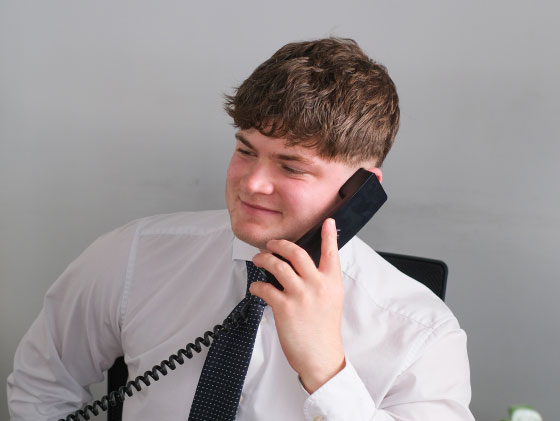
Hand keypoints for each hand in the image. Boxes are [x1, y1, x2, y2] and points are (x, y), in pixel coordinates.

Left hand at [250, 218, 345, 393]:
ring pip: (278, 266)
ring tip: (258, 260)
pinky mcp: (285, 307)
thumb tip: (305, 268)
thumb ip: (322, 282)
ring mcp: (301, 296)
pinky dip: (257, 285)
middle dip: (280, 244)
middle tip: (272, 244)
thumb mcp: (332, 301)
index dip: (329, 235)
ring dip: (264, 259)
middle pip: (297, 253)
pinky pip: (265, 288)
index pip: (332, 253)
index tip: (327, 221)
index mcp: (332, 283)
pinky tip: (256, 287)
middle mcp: (318, 285)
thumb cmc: (324, 330)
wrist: (321, 356)